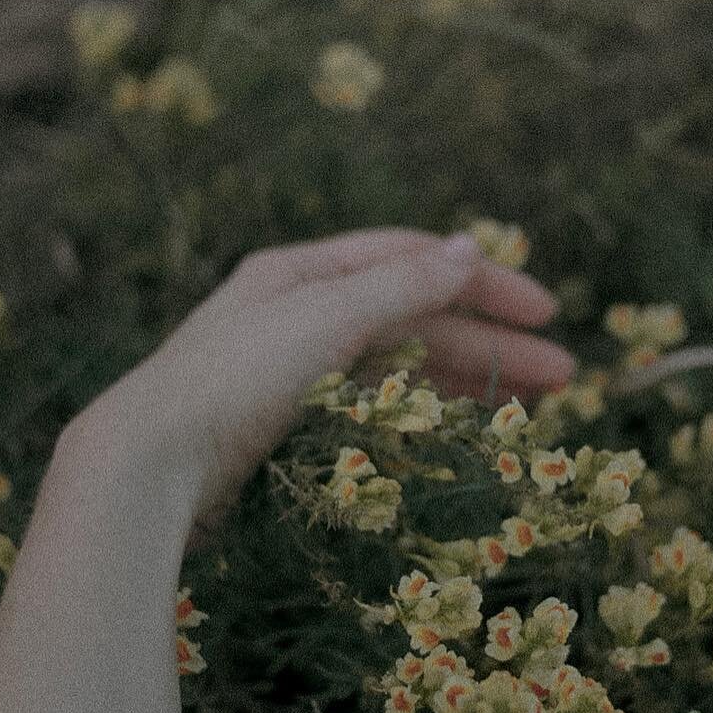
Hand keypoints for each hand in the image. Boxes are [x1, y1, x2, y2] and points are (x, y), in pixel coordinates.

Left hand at [69, 228, 576, 531]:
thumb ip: (404, 285)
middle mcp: (296, 315)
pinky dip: (421, 418)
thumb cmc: (233, 379)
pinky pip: (370, 412)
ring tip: (528, 414)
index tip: (547, 313)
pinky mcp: (283, 429)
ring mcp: (289, 374)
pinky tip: (459, 437)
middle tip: (563, 379)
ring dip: (466, 384)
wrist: (150, 465)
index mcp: (301, 272)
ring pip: (398, 369)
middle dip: (490, 345)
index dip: (484, 283)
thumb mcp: (327, 318)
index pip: (412, 261)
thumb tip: (471, 247)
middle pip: (414, 319)